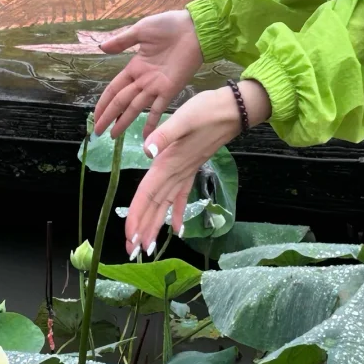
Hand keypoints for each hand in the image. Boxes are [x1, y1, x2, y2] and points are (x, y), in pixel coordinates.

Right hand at [94, 10, 204, 140]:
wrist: (195, 28)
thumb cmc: (169, 26)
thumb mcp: (140, 30)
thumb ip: (122, 41)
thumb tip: (101, 47)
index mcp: (135, 67)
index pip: (114, 89)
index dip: (104, 102)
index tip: (95, 115)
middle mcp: (143, 80)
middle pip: (121, 102)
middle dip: (109, 116)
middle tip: (98, 132)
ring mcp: (156, 87)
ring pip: (134, 108)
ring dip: (123, 122)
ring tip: (113, 136)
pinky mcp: (170, 90)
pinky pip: (159, 109)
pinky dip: (152, 124)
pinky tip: (146, 138)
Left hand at [124, 80, 270, 255]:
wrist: (233, 111)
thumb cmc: (207, 111)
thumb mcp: (183, 119)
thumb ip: (164, 135)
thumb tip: (148, 152)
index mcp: (169, 163)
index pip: (148, 194)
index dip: (137, 216)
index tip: (130, 238)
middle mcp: (176, 173)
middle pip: (155, 206)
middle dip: (144, 230)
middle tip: (133, 252)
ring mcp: (185, 173)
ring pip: (166, 205)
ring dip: (155, 226)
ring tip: (147, 247)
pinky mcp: (191, 169)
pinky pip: (181, 196)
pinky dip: (177, 213)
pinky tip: (176, 230)